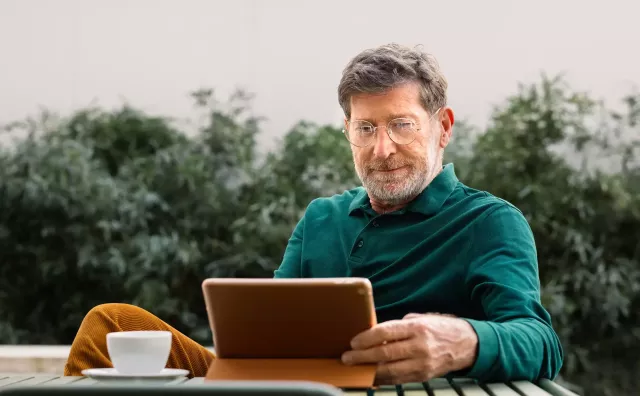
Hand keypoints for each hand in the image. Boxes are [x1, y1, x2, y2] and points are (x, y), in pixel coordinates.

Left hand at [341, 313, 477, 384]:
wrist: (467, 345)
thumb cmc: (442, 328)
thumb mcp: (421, 318)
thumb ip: (400, 325)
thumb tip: (376, 332)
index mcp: (417, 327)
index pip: (386, 332)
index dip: (367, 338)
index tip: (354, 341)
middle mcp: (420, 346)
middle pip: (385, 353)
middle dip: (362, 356)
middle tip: (347, 357)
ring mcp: (422, 363)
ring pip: (390, 370)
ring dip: (369, 370)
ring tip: (355, 368)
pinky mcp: (423, 376)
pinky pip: (398, 379)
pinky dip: (383, 379)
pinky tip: (371, 376)